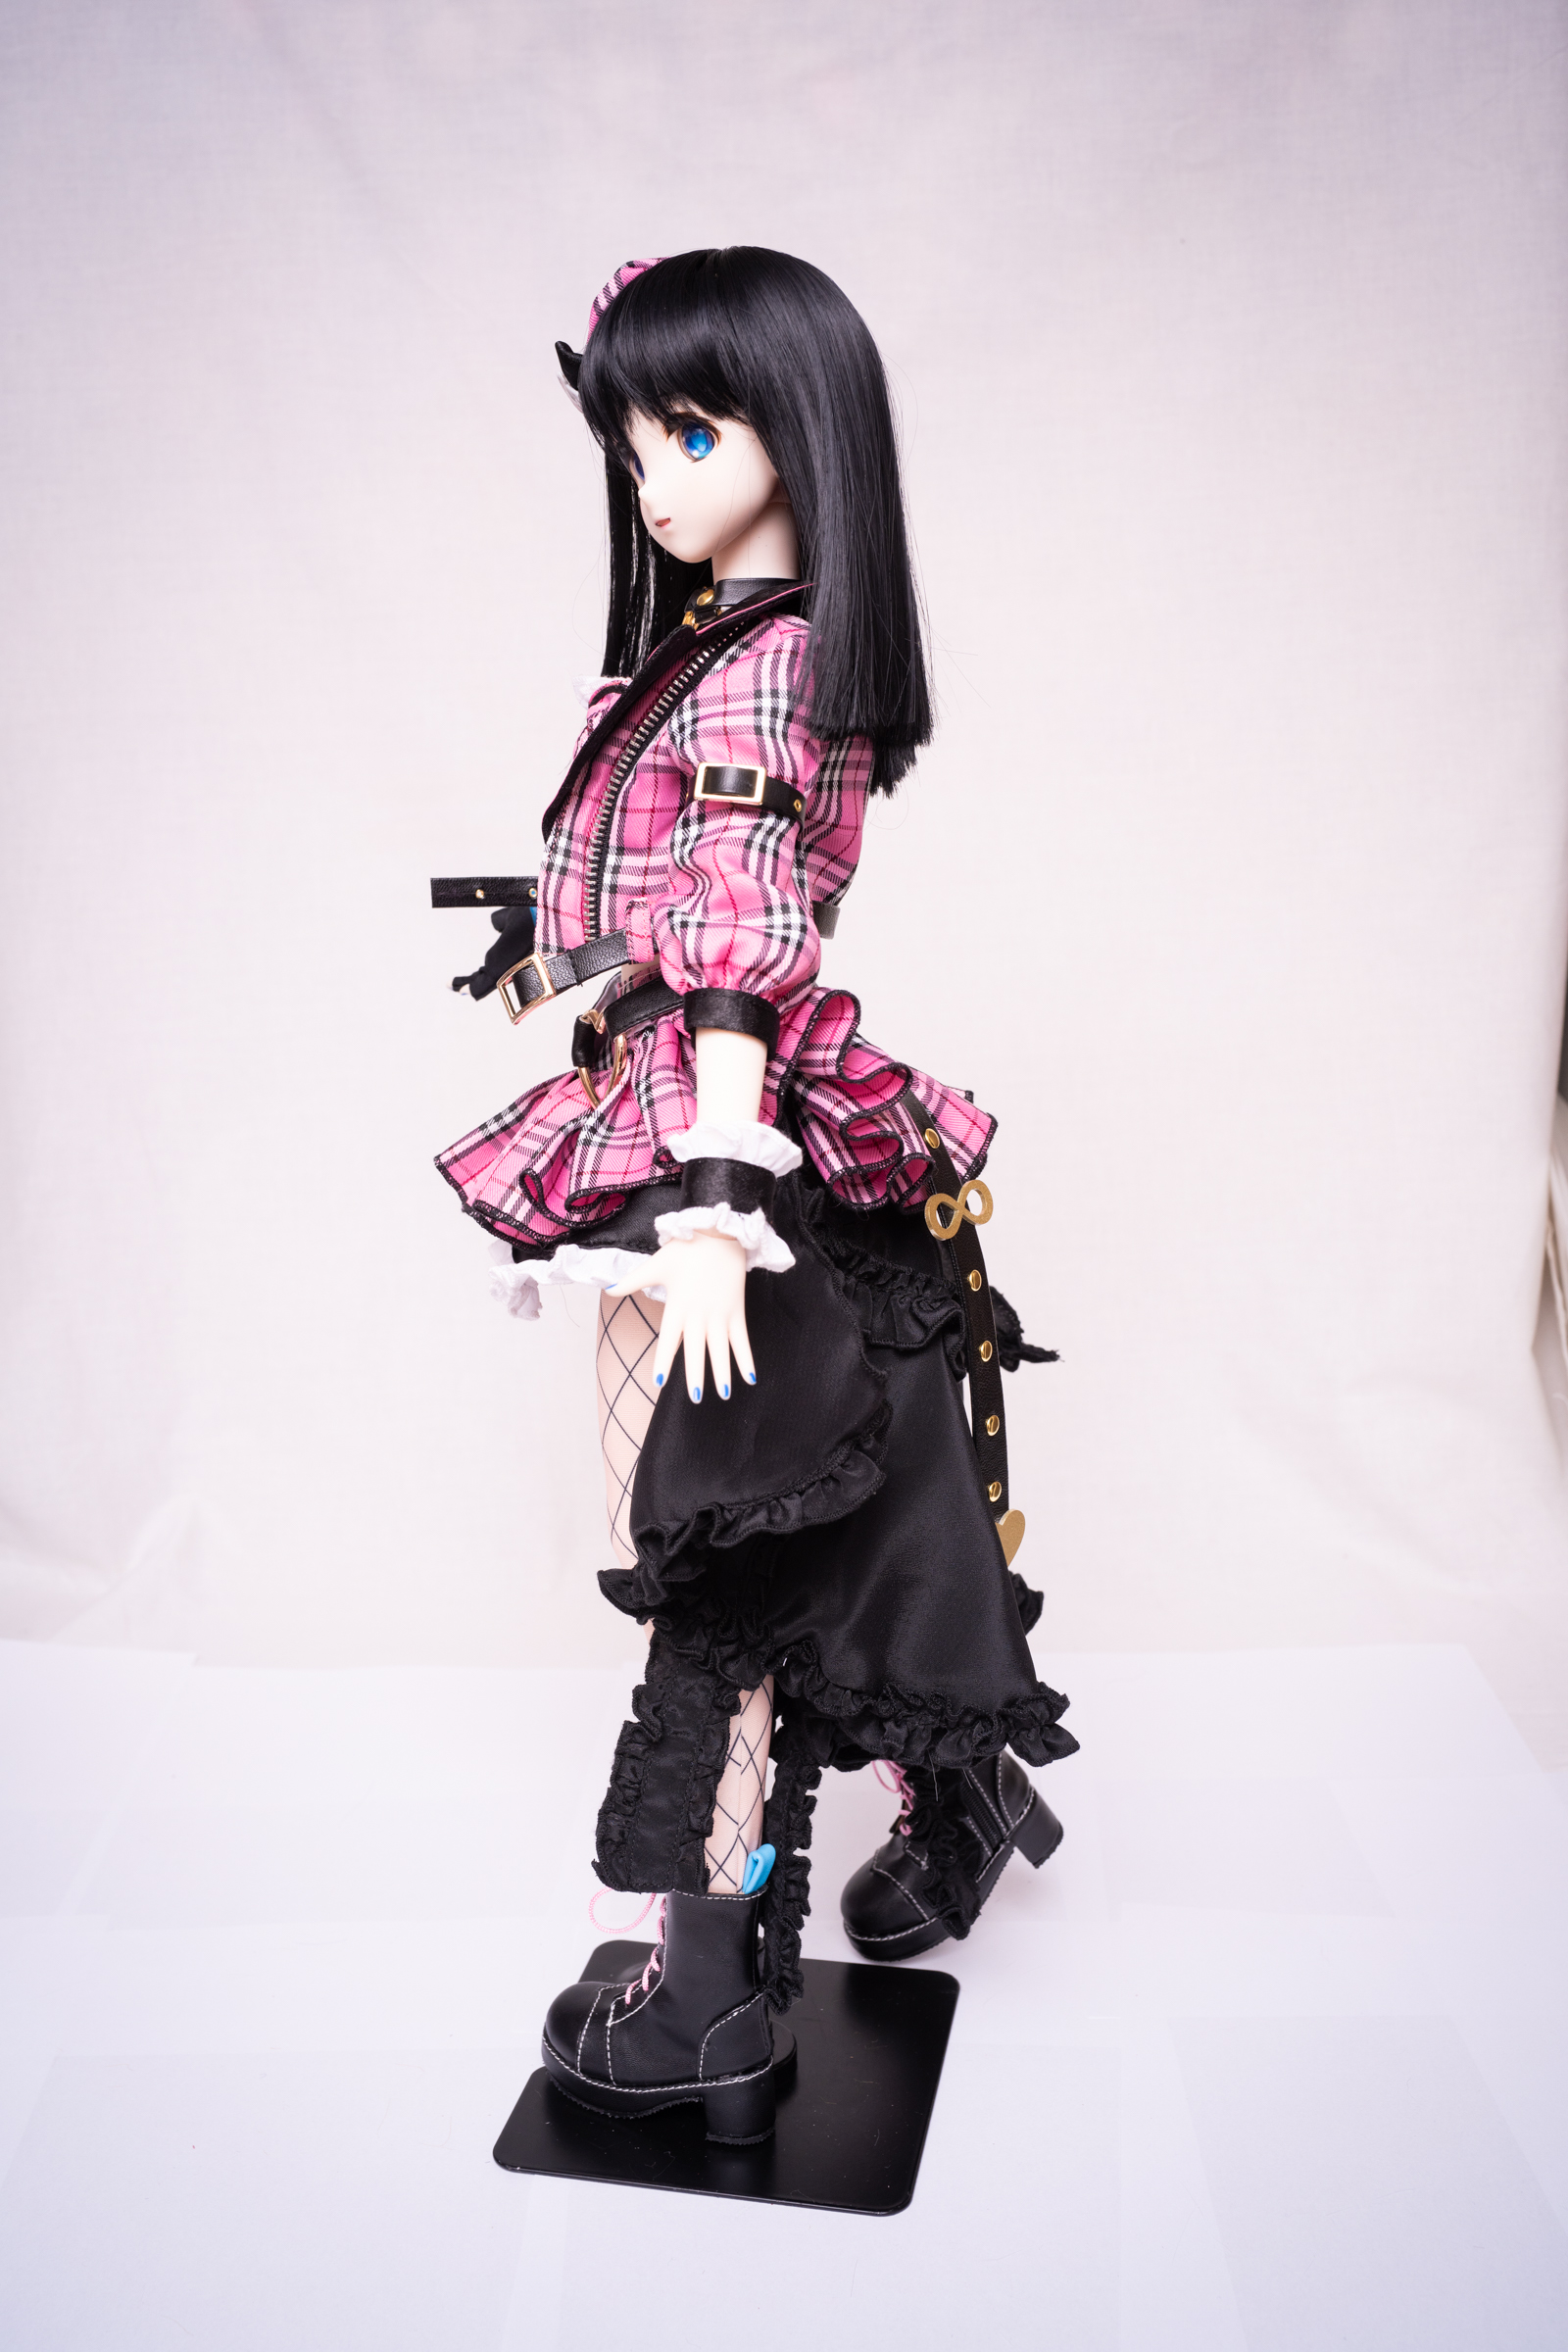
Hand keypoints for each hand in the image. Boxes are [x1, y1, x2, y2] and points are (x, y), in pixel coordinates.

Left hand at [608, 1231, 755, 1401]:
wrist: (718, 1234)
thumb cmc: (684, 1250)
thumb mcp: (655, 1265)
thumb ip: (631, 1281)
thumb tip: (607, 1289)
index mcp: (677, 1307)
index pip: (669, 1340)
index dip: (664, 1362)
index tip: (659, 1383)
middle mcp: (699, 1314)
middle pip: (697, 1350)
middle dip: (696, 1374)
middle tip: (696, 1398)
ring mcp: (719, 1314)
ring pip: (721, 1348)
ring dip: (723, 1372)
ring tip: (724, 1394)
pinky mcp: (736, 1310)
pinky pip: (742, 1339)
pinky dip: (746, 1357)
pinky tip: (750, 1378)